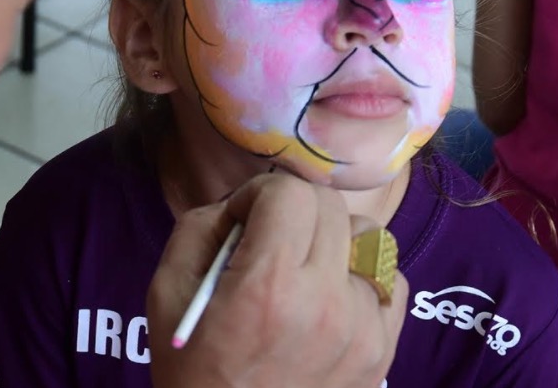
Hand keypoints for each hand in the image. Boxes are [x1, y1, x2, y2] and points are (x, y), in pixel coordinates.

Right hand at [147, 173, 407, 387]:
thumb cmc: (190, 366)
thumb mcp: (167, 288)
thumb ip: (203, 225)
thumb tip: (246, 204)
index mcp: (268, 284)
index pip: (289, 191)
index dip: (257, 195)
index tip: (241, 221)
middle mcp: (325, 302)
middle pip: (331, 206)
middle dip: (293, 210)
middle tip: (267, 240)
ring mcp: (363, 330)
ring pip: (368, 237)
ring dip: (331, 241)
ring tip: (301, 272)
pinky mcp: (383, 351)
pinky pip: (389, 280)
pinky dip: (360, 277)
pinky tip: (328, 299)